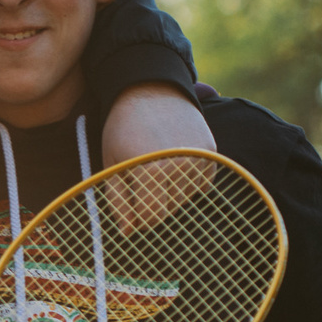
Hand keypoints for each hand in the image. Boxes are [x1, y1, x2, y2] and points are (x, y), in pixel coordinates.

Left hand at [98, 85, 218, 230]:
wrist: (150, 89)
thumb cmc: (122, 129)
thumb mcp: (112, 163)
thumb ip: (118, 201)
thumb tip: (129, 232)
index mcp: (148, 170)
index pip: (150, 217)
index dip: (139, 217)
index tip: (133, 208)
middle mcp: (177, 165)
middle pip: (168, 209)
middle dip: (153, 203)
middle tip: (143, 179)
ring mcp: (197, 157)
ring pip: (185, 197)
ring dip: (171, 191)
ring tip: (157, 164)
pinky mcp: (210, 151)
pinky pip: (202, 183)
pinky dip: (189, 180)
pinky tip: (175, 160)